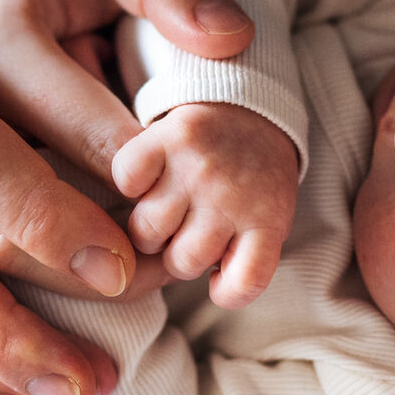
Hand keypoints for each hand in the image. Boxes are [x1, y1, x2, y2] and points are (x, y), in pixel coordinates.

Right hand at [113, 103, 298, 307]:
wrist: (252, 104)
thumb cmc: (254, 176)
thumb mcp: (268, 216)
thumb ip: (244, 254)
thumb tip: (205, 286)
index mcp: (267, 219)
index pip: (245, 282)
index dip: (226, 290)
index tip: (220, 275)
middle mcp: (232, 195)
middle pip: (180, 262)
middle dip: (178, 252)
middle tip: (188, 228)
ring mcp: (198, 167)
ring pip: (146, 232)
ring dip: (151, 224)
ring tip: (168, 205)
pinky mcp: (166, 138)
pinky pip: (126, 180)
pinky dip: (130, 180)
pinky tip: (149, 177)